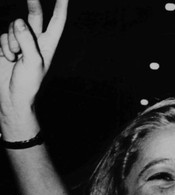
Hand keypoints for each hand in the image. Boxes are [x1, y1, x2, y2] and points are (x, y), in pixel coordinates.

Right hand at [0, 0, 67, 132]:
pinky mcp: (6, 46)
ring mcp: (20, 43)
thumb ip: (27, 41)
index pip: (56, 23)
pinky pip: (3, 36)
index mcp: (48, 46)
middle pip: (34, 16)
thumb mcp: (32, 63)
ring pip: (13, 27)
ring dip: (12, 41)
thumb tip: (19, 22)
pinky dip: (4, 46)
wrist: (12, 97)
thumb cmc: (28, 84)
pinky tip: (7, 59)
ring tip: (15, 57)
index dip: (60, 8)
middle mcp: (35, 41)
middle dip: (32, 4)